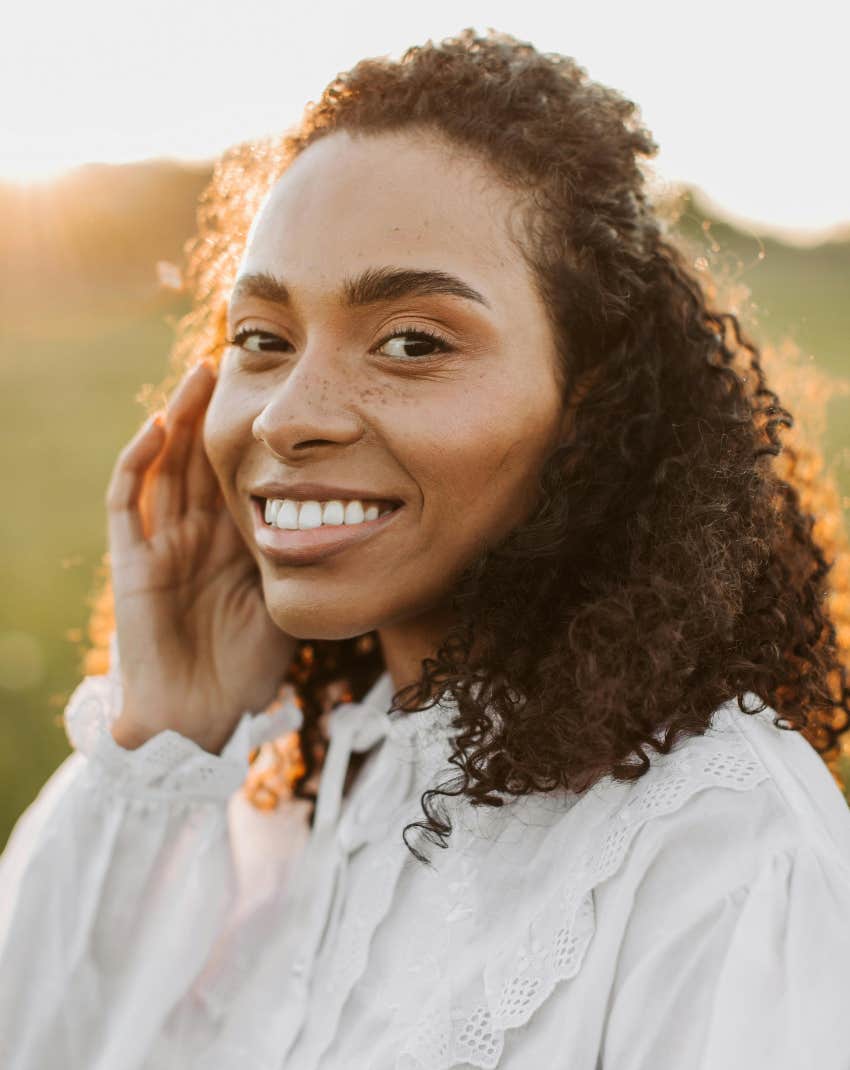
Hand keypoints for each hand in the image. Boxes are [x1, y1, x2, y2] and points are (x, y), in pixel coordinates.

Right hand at [105, 359, 296, 753]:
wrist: (201, 719)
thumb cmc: (246, 668)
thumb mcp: (287, 598)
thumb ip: (305, 558)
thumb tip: (356, 520)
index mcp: (231, 542)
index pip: (237, 473)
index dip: (249, 433)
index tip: (276, 390)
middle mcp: (195, 535)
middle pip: (200, 457)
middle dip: (213, 410)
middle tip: (233, 358)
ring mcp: (162, 545)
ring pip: (165, 466)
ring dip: (179, 418)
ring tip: (199, 373)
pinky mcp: (134, 562)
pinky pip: (128, 502)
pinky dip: (139, 461)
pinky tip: (159, 425)